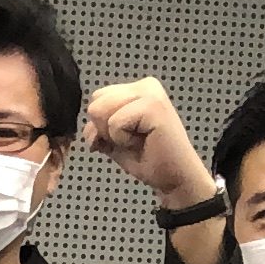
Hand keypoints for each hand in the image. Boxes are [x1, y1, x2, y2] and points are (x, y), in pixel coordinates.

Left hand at [82, 77, 212, 205]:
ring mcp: (150, 93)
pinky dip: (123, 140)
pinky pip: (115, 123)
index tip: (126, 137)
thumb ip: (97, 129)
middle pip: (96, 102)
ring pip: (101, 110)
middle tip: (132, 140)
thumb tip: (89, 130)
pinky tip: (144, 141)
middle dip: (105, 129)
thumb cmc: (149, 159)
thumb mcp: (114, 141)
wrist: (174, 177)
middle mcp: (144, 86)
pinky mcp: (152, 106)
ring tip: (138, 139)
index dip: (102, 125)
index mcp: (136, 90)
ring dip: (114, 134)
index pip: (97, 98)